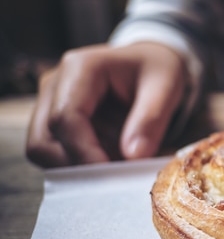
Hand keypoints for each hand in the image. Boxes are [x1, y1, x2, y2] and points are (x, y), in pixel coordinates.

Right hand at [26, 42, 187, 167]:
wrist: (149, 63)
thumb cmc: (157, 70)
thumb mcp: (165, 87)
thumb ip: (151, 119)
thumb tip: (133, 156)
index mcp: (80, 68)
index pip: (65, 119)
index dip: (85, 153)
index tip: (113, 174)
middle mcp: (55, 84)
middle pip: (42, 141)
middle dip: (78, 166)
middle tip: (116, 175)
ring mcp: (49, 103)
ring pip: (43, 151)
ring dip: (79, 167)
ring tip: (117, 162)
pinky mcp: (53, 120)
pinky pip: (56, 153)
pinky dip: (81, 163)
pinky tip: (110, 157)